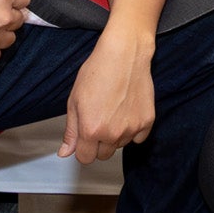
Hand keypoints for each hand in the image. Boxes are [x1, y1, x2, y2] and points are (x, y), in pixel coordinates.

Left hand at [61, 33, 155, 162]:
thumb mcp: (75, 101)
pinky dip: (133, 129)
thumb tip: (65, 153)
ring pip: (120, 145)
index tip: (85, 137)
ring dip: (116, 135)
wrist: (124, 54)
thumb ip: (71, 131)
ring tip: (114, 110)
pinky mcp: (147, 121)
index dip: (83, 147)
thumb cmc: (97, 72)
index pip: (85, 158)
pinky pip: (138, 138)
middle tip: (100, 119)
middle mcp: (112, 133)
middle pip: (103, 155)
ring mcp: (132, 128)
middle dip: (99, 143)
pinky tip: (127, 111)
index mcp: (90, 130)